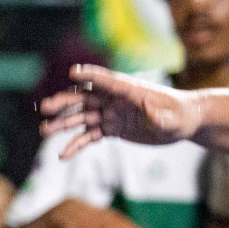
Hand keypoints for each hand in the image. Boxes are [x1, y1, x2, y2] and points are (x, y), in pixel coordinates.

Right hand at [40, 64, 202, 159]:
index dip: (91, 75)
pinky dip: (77, 144)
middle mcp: (115, 100)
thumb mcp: (172, 119)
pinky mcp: (112, 128)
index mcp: (129, 90)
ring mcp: (111, 113)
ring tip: (44, 131)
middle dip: (65, 102)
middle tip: (45, 108)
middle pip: (85, 98)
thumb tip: (151, 113)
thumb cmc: (181, 116)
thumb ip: (160, 116)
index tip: (73, 72)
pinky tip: (63, 155)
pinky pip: (90, 136)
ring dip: (63, 124)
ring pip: (82, 117)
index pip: (107, 80)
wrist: (184, 124)